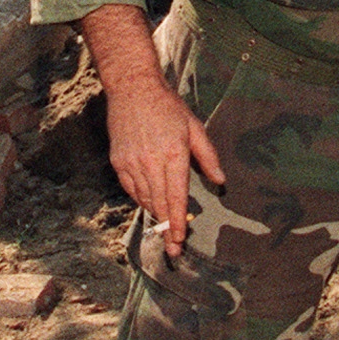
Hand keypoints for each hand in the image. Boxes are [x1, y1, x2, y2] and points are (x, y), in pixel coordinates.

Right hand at [79, 4, 225, 245]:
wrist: (133, 89)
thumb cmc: (167, 107)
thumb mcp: (194, 127)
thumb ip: (208, 156)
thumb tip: (220, 180)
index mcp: (173, 155)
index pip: (177, 198)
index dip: (178, 223)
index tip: (180, 241)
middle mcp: (151, 162)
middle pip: (160, 204)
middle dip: (167, 229)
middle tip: (173, 250)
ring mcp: (132, 163)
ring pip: (145, 199)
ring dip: (155, 214)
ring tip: (163, 227)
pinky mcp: (118, 161)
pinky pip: (131, 189)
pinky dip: (141, 199)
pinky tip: (149, 203)